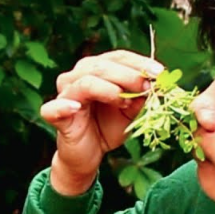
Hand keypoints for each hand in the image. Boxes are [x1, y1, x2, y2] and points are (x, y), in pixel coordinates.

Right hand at [41, 50, 162, 194]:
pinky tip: (76, 108)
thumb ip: (141, 98)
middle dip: (129, 75)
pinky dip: (64, 106)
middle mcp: (77, 76)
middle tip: (148, 87)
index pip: (118, 58)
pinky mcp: (54, 115)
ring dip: (109, 90)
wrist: (88, 156)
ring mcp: (65, 95)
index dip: (139, 63)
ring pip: (85, 82)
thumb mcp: (131, 112)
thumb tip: (158, 86)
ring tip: (124, 103)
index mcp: (96, 70)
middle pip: (102, 66)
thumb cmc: (107, 128)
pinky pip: (54, 108)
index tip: (160, 73)